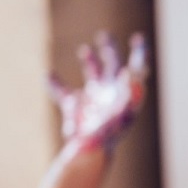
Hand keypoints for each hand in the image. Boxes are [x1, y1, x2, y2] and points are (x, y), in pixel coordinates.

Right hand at [48, 31, 148, 151]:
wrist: (89, 151)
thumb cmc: (108, 133)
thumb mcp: (121, 110)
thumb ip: (130, 92)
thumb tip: (135, 73)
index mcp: (124, 92)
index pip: (136, 68)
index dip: (139, 53)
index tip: (139, 39)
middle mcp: (110, 93)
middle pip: (112, 66)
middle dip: (109, 50)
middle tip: (104, 36)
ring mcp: (92, 100)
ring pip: (92, 75)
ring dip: (89, 61)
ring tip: (85, 50)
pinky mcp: (73, 107)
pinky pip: (63, 92)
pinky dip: (55, 84)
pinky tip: (48, 75)